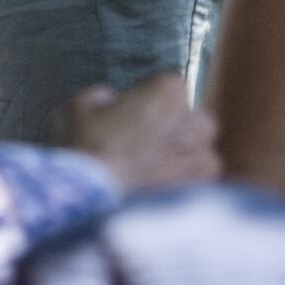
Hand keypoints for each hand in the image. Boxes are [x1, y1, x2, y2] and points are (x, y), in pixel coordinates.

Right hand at [60, 73, 219, 191]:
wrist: (89, 200)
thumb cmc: (86, 147)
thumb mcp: (82, 103)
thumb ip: (106, 97)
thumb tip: (111, 103)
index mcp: (170, 92)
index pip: (168, 84)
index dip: (148, 96)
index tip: (133, 109)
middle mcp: (195, 122)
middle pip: (192, 118)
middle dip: (173, 127)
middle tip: (143, 142)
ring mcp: (201, 160)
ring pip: (199, 152)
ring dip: (182, 157)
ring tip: (152, 171)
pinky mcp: (199, 193)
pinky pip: (197, 183)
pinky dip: (183, 184)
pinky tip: (157, 191)